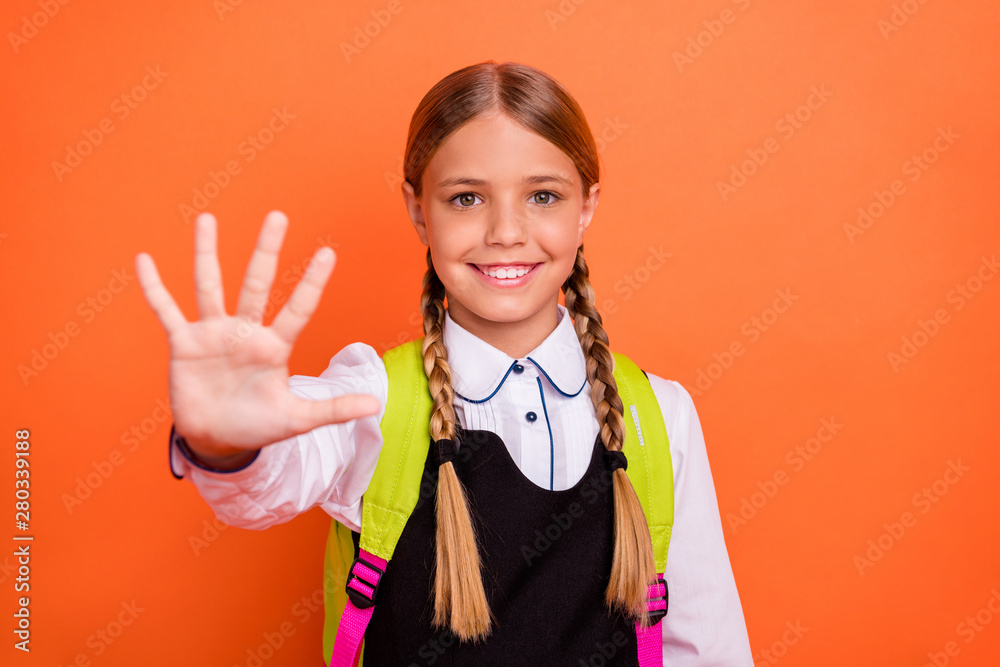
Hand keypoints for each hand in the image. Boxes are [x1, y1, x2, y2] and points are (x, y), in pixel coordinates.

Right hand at [135, 210, 379, 460]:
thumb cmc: (259, 425)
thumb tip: (374, 404)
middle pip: (257, 283)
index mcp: (274, 346)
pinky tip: (144, 260)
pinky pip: (166, 310)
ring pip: (210, 286)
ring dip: (207, 253)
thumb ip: (333, 409)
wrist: (217, 440)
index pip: (298, 308)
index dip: (312, 282)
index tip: (328, 252)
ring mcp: (213, 334)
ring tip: (207, 219)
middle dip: (266, 251)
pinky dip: (154, 288)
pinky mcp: (184, 343)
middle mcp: (245, 331)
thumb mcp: (297, 418)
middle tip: (277, 216)